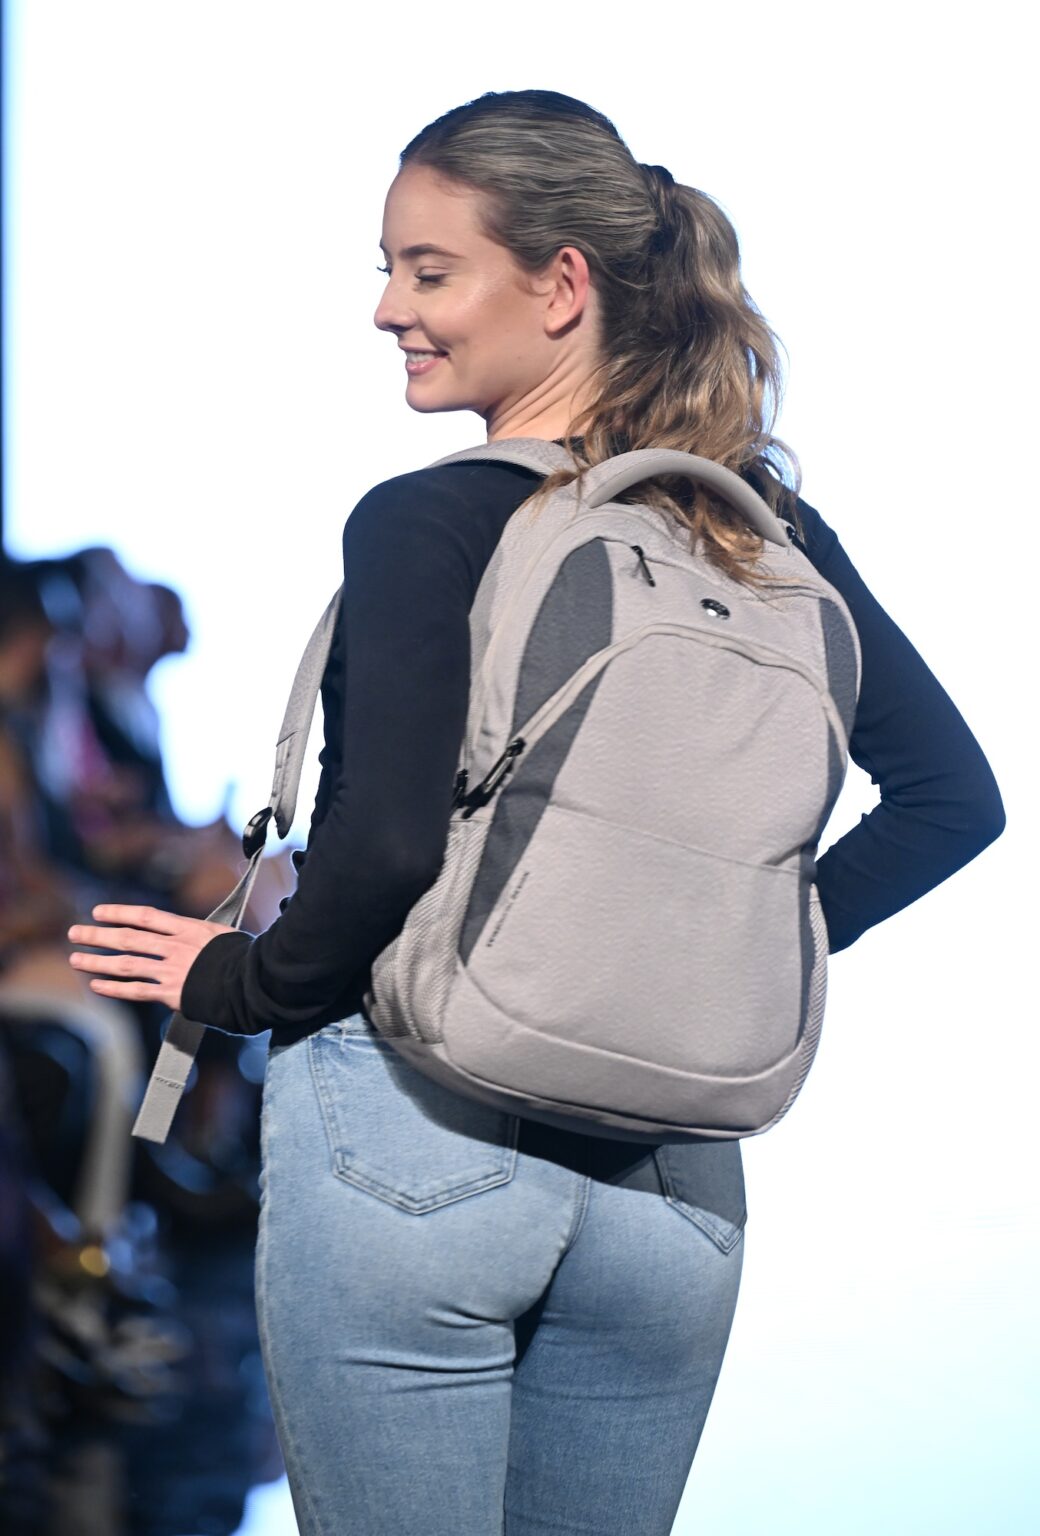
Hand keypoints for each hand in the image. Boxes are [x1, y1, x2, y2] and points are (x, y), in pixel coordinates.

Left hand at [67, 905, 237, 1011]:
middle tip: (74, 932)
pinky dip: (114, 988)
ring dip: (97, 961)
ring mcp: (173, 971)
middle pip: (128, 938)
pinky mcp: (173, 994)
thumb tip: (189, 934)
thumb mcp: (224, 935)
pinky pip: (136, 991)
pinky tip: (96, 985)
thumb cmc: (247, 958)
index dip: (119, 912)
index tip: (99, 912)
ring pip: (126, 964)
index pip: (146, 917)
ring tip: (75, 959)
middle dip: (98, 935)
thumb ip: (201, 935)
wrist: (257, 982)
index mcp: (189, 929)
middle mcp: (176, 947)